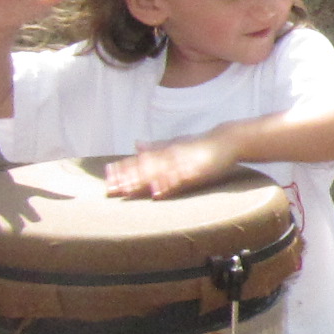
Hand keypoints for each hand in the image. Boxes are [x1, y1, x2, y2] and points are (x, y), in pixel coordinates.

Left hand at [105, 132, 237, 199]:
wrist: (227, 140)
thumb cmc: (201, 144)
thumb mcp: (176, 143)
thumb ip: (156, 146)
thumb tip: (136, 144)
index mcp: (163, 151)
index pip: (139, 160)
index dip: (123, 168)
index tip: (106, 176)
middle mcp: (168, 156)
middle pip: (144, 168)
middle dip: (126, 178)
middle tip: (109, 188)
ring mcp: (181, 164)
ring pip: (158, 174)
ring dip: (141, 182)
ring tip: (126, 191)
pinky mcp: (195, 172)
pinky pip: (179, 180)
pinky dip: (167, 186)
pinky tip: (156, 194)